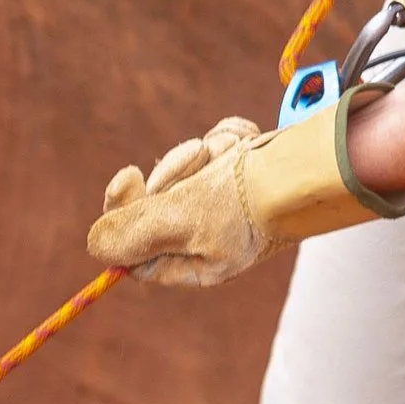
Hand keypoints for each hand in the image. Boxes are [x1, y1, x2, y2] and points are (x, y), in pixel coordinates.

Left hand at [90, 118, 267, 286]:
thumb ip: (132, 233)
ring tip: (231, 154)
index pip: (135, 248)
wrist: (309, 165)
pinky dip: (228, 141)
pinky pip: (214, 148)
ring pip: (184, 169)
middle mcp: (207, 235)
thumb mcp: (181, 219)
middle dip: (174, 174)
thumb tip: (95, 247)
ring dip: (204, 154)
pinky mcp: (240, 170)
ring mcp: (224, 201)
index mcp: (193, 262)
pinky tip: (245, 145)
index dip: (125, 211)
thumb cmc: (249, 201)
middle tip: (196, 158)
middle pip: (157, 202)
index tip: (126, 176)